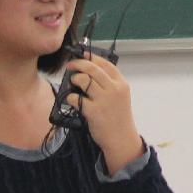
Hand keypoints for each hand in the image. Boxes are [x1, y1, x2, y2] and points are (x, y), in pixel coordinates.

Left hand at [66, 50, 145, 171]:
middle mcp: (114, 89)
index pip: (106, 64)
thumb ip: (110, 84)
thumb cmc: (118, 116)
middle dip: (78, 64)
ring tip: (73, 84)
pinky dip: (71, 97)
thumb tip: (89, 71)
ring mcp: (104, 100)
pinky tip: (72, 100)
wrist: (121, 138)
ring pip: (84, 80)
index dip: (92, 57)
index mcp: (121, 84)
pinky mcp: (93, 111)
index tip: (82, 55)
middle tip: (70, 66)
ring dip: (75, 79)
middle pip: (93, 69)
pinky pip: (76, 98)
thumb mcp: (120, 97)